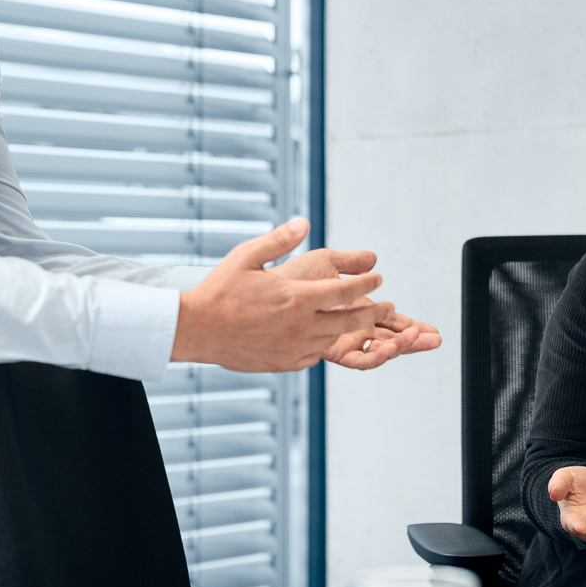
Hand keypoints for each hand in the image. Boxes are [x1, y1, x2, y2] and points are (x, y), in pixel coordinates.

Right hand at [172, 219, 388, 371]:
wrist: (197, 329)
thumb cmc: (220, 290)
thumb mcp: (248, 255)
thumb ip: (280, 240)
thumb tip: (304, 223)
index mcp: (297, 297)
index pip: (346, 292)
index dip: (367, 285)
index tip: (379, 280)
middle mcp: (301, 325)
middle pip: (350, 320)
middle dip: (373, 312)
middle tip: (388, 307)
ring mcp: (293, 347)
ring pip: (334, 339)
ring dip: (350, 328)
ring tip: (359, 319)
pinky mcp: (284, 363)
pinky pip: (314, 355)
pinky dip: (323, 344)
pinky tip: (323, 335)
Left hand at [270, 248, 442, 370]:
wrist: (259, 292)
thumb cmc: (286, 277)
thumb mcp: (323, 262)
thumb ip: (350, 262)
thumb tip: (374, 259)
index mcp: (351, 311)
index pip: (388, 322)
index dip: (411, 326)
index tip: (431, 329)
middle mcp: (347, 330)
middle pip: (388, 340)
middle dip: (413, 342)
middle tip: (434, 339)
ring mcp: (339, 341)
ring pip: (377, 352)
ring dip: (399, 347)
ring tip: (415, 339)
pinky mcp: (329, 351)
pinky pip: (359, 359)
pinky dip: (378, 355)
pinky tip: (390, 347)